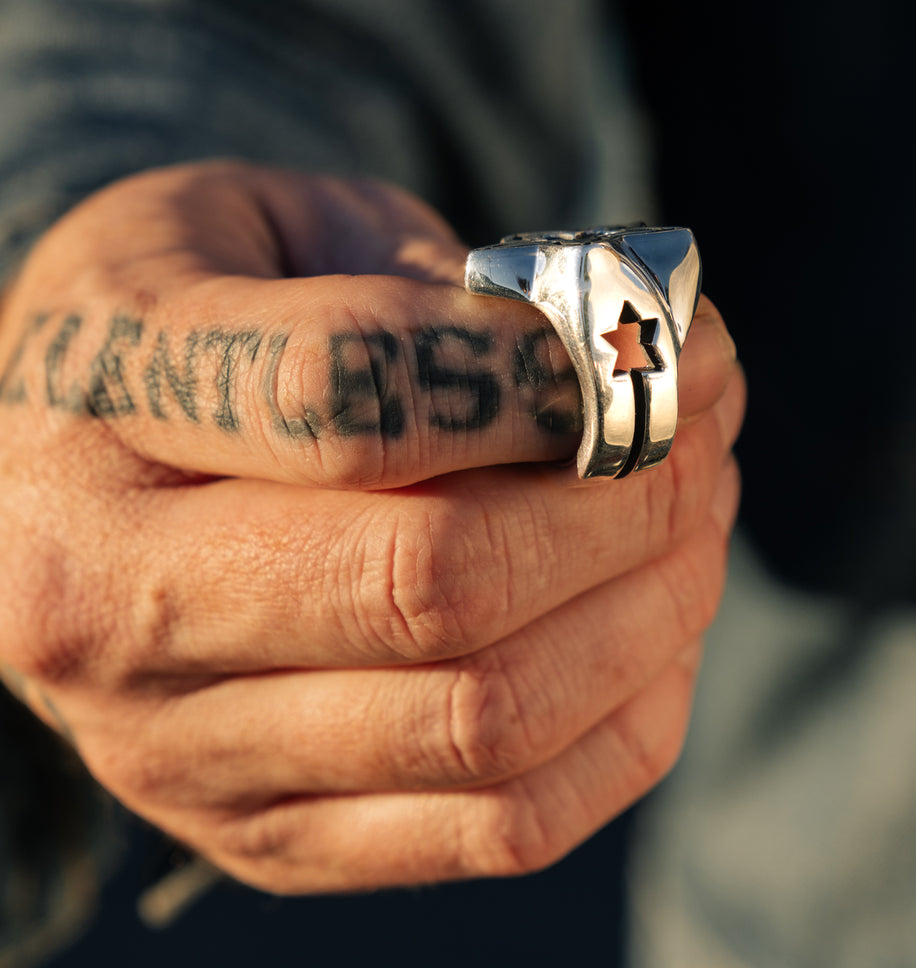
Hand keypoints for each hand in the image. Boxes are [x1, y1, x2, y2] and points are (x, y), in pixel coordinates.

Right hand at [0, 161, 742, 891]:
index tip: (666, 342)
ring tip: (700, 510)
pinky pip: (498, 826)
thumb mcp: (274, 224)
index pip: (353, 399)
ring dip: (651, 605)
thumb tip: (630, 347)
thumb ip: (427, 279)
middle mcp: (111, 604)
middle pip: (436, 580)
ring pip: (486, 716)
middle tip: (702, 425)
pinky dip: (627, 727)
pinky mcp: (269, 836)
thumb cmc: (194, 308)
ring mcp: (185, 750)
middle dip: (625, 497)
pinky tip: (661, 629)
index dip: (549, 372)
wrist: (67, 466)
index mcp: (101, 405)